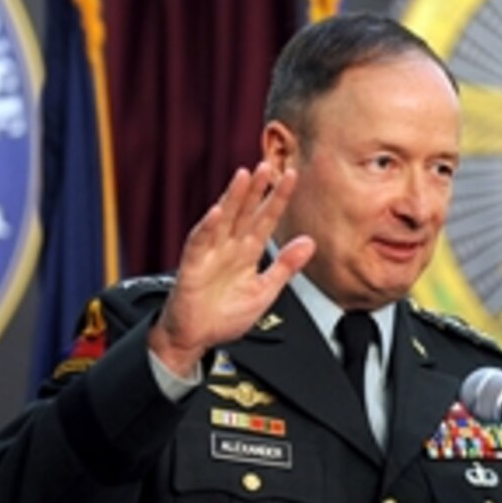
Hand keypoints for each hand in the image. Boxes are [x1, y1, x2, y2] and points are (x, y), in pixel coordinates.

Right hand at [148, 162, 315, 375]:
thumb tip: (309, 242)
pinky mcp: (192, 267)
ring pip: (223, 220)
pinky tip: (217, 212)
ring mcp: (210, 254)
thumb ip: (285, 266)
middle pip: (245, 212)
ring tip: (244, 176)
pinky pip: (200, 243)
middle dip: (256, 189)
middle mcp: (229, 247)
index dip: (278, 198)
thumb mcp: (264, 291)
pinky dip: (208, 228)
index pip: (266, 219)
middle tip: (268, 164)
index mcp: (247, 252)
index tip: (292, 176)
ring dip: (233, 198)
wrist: (196, 339)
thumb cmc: (225, 315)